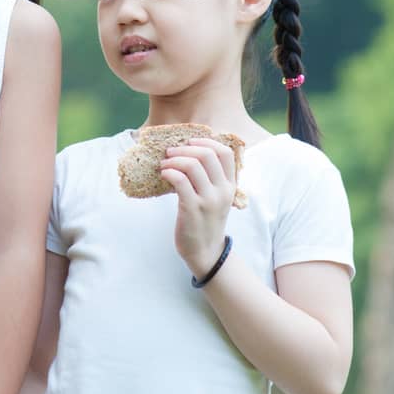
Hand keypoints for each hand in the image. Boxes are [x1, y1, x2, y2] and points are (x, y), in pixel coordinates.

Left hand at [160, 136, 236, 274]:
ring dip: (173, 160)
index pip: (225, 152)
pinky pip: (180, 180)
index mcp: (230, 186)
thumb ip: (212, 178)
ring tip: (164, 165)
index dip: (206, 141)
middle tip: (170, 152)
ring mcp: (208, 200)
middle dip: (185, 148)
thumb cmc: (206, 221)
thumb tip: (190, 151)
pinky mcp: (192, 209)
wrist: (205, 252)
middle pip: (206, 154)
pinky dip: (169, 172)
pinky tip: (163, 174)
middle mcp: (222, 191)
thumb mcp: (217, 198)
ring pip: (192, 165)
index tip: (189, 142)